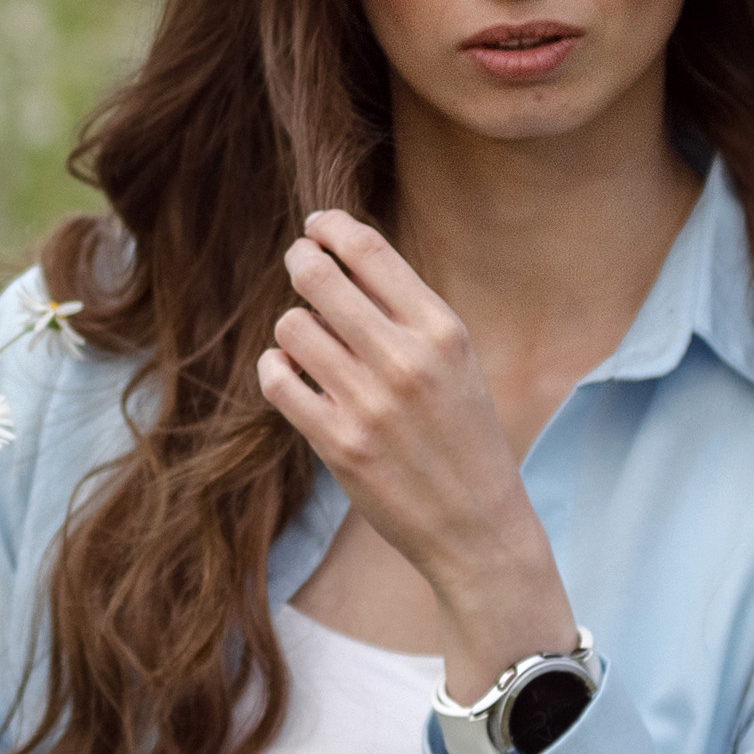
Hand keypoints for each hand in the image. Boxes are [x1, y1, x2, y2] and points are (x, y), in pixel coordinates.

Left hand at [254, 212, 577, 695]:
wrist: (477, 526)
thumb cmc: (464, 436)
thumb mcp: (457, 362)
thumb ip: (408, 312)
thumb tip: (342, 257)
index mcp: (442, 331)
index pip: (370, 252)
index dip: (332, 228)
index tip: (317, 226)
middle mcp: (406, 360)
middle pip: (319, 277)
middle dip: (301, 262)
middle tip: (300, 264)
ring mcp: (368, 403)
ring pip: (291, 326)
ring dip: (292, 328)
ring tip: (309, 342)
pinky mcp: (338, 444)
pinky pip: (278, 380)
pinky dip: (276, 369)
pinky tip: (291, 374)